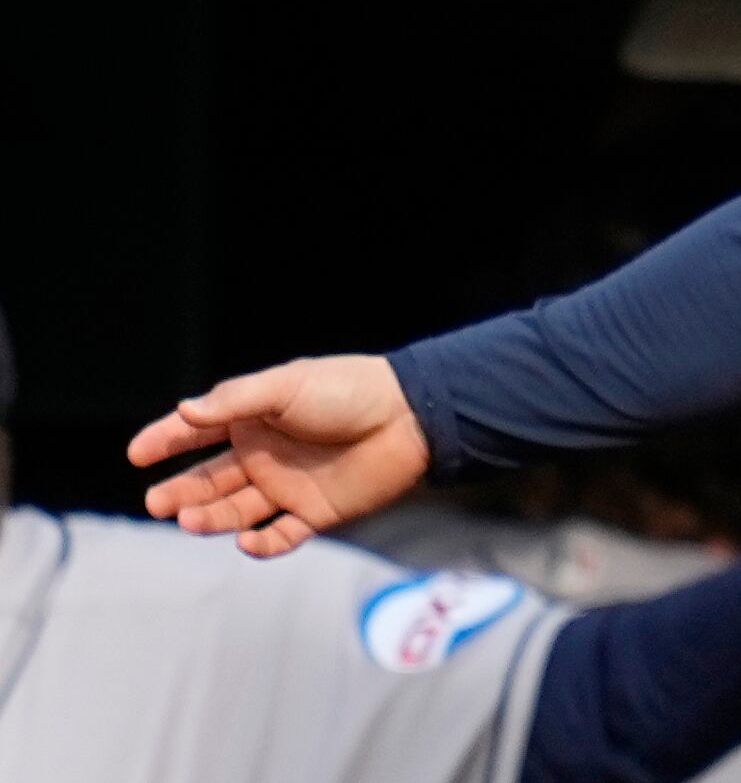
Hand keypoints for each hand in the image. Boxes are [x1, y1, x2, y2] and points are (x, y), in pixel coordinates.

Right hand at [127, 355, 431, 556]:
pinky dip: (261, 545)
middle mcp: (265, 454)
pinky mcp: (316, 513)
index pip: (198, 432)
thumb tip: (185, 410)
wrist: (411, 417)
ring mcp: (288, 485)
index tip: (136, 453)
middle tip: (156, 502)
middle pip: (210, 479)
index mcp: (254, 419)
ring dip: (210, 517)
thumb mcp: (287, 386)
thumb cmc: (349, 391)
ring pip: (236, 510)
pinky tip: (246, 541)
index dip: (166, 440)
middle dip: (181, 491)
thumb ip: (236, 401)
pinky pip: (281, 537)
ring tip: (187, 519)